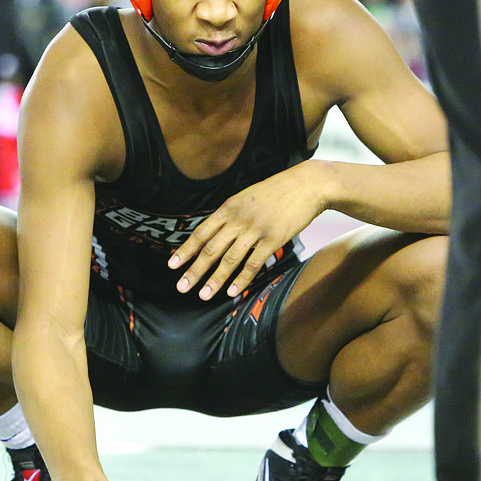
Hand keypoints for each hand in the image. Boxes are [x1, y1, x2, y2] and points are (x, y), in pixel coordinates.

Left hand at [169, 162, 325, 299]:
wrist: (307, 185)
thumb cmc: (278, 191)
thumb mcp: (248, 196)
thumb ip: (232, 214)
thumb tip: (216, 232)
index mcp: (229, 207)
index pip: (201, 232)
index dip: (186, 250)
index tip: (172, 265)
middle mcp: (238, 219)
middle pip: (211, 249)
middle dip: (194, 270)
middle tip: (181, 287)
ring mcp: (256, 230)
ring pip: (229, 259)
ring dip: (215, 280)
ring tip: (203, 295)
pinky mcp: (273, 239)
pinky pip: (253, 264)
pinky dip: (241, 279)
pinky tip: (232, 292)